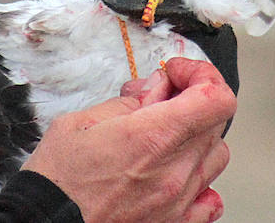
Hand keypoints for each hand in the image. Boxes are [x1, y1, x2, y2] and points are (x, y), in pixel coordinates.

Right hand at [22, 57, 234, 222]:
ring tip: (165, 136)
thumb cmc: (57, 181)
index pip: (215, 97)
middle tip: (159, 100)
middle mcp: (174, 170)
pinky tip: (177, 174)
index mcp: (152, 136)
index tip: (177, 73)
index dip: (201, 74)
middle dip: (191, 99)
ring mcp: (177, 200)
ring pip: (216, 156)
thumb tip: (156, 88)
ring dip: (196, 137)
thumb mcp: (81, 121)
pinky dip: (201, 183)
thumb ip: (128, 102)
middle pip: (214, 121)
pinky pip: (210, 201)